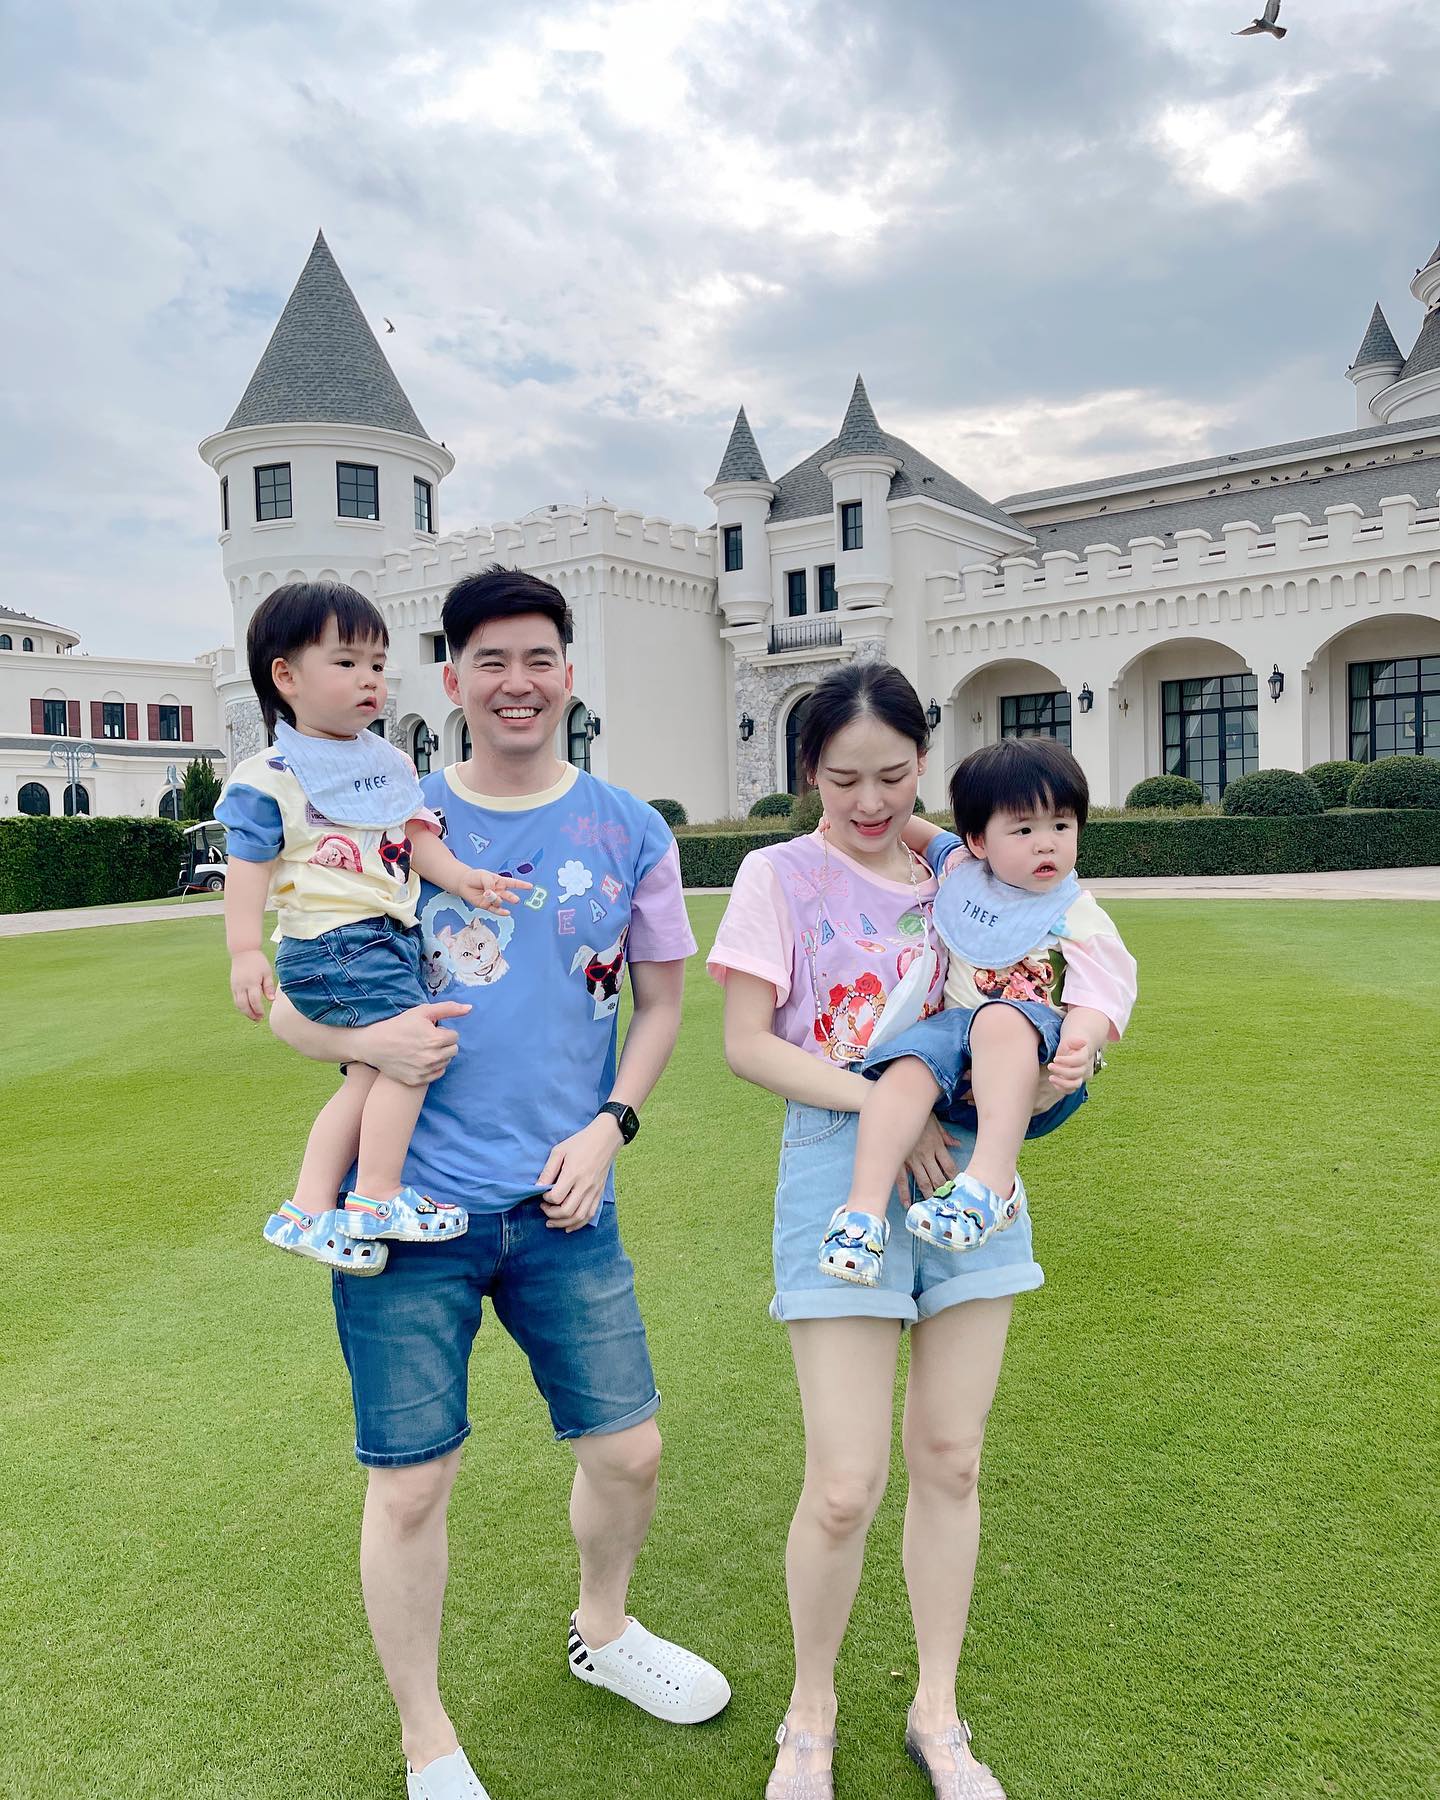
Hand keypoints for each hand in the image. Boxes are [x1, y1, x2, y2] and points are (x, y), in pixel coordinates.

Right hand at [230, 949, 274, 1020]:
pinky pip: (236, 999)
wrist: (243, 952)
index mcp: (252, 982)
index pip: (254, 1001)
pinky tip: (248, 1009)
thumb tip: (271, 1000)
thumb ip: (268, 987)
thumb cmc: (258, 962)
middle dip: (250, 1014)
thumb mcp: (267, 972)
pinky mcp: (233, 986)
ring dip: (245, 1012)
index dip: (258, 1010)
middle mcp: (242, 986)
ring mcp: (236, 986)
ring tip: (254, 1017)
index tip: (263, 1015)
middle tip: (258, 1019)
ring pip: (238, 1004)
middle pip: (243, 1005)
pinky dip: (241, 1006)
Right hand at [353, 1001, 470, 1084]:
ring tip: (421, 1049)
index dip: (443, 1032)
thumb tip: (470, 1008)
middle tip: (426, 1040)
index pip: (455, 1037)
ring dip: (438, 1055)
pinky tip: (419, 1060)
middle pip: (453, 1050)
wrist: (374, 1044)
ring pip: (446, 1062)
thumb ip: (449, 1009)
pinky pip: (437, 1074)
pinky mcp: (418, 1081)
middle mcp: (433, 1057)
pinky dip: (432, 1068)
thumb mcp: (423, 1011)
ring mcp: (425, 1071)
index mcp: (436, 1039)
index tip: (429, 1031)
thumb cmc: (399, 1025)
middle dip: (444, 1044)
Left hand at [459, 867, 530, 912]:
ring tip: (488, 893)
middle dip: (512, 898)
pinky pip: (495, 910)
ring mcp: (493, 899)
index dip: (522, 885)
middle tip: (515, 900)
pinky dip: (501, 912)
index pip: (513, 883)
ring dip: (495, 898)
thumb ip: (490, 884)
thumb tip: (492, 893)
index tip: (531, 886)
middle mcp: (499, 891)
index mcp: (500, 882)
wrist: (463, 883)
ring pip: (499, 901)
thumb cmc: (475, 877)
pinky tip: (506, 913)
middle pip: (509, 895)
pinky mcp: (487, 906)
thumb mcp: (484, 876)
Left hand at [533, 1115, 622, 1231]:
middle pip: (567, 1211)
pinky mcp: (599, 1194)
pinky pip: (590, 1215)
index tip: (543, 1194)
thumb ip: (548, 1170)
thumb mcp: (559, 1151)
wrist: (605, 1139)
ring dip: (563, 1223)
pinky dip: (578, 1224)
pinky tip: (568, 1226)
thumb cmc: (580, 1143)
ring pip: (579, 1217)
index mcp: (573, 1174)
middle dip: (551, 1214)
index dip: (546, 1199)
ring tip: (552, 1222)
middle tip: (544, 1208)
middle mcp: (585, 1185)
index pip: (557, 1197)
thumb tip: (537, 1188)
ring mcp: (594, 1191)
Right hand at [903, 1113, 962, 1197]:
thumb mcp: (935, 1122)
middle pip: (938, 1177)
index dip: (955, 1178)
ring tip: (933, 1206)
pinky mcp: (898, 1161)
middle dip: (944, 1191)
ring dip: (929, 1194)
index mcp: (936, 1145)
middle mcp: (926, 1154)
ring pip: (923, 1181)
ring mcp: (911, 1159)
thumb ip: (946, 1136)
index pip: (949, 1166)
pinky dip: (905, 1193)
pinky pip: (902, 1180)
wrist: (897, 1107)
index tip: (960, 1188)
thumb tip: (958, 1145)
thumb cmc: (917, 1115)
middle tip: (949, 1203)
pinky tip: (908, 1204)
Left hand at [1046, 1035, 1094, 1094]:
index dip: (1067, 1061)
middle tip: (1049, 1065)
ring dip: (1062, 1083)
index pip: (1079, 1060)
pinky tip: (1053, 1081)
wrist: (1072, 1050)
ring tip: (1051, 1077)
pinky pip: (1070, 1090)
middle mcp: (1082, 1068)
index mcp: (1083, 1057)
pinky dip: (1061, 1088)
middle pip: (1077, 1073)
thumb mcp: (1071, 1040)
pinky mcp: (1072, 1082)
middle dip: (1062, 1071)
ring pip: (1075, 1085)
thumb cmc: (1070, 1045)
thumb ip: (1075, 1041)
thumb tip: (1084, 1042)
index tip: (1055, 1059)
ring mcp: (1078, 1077)